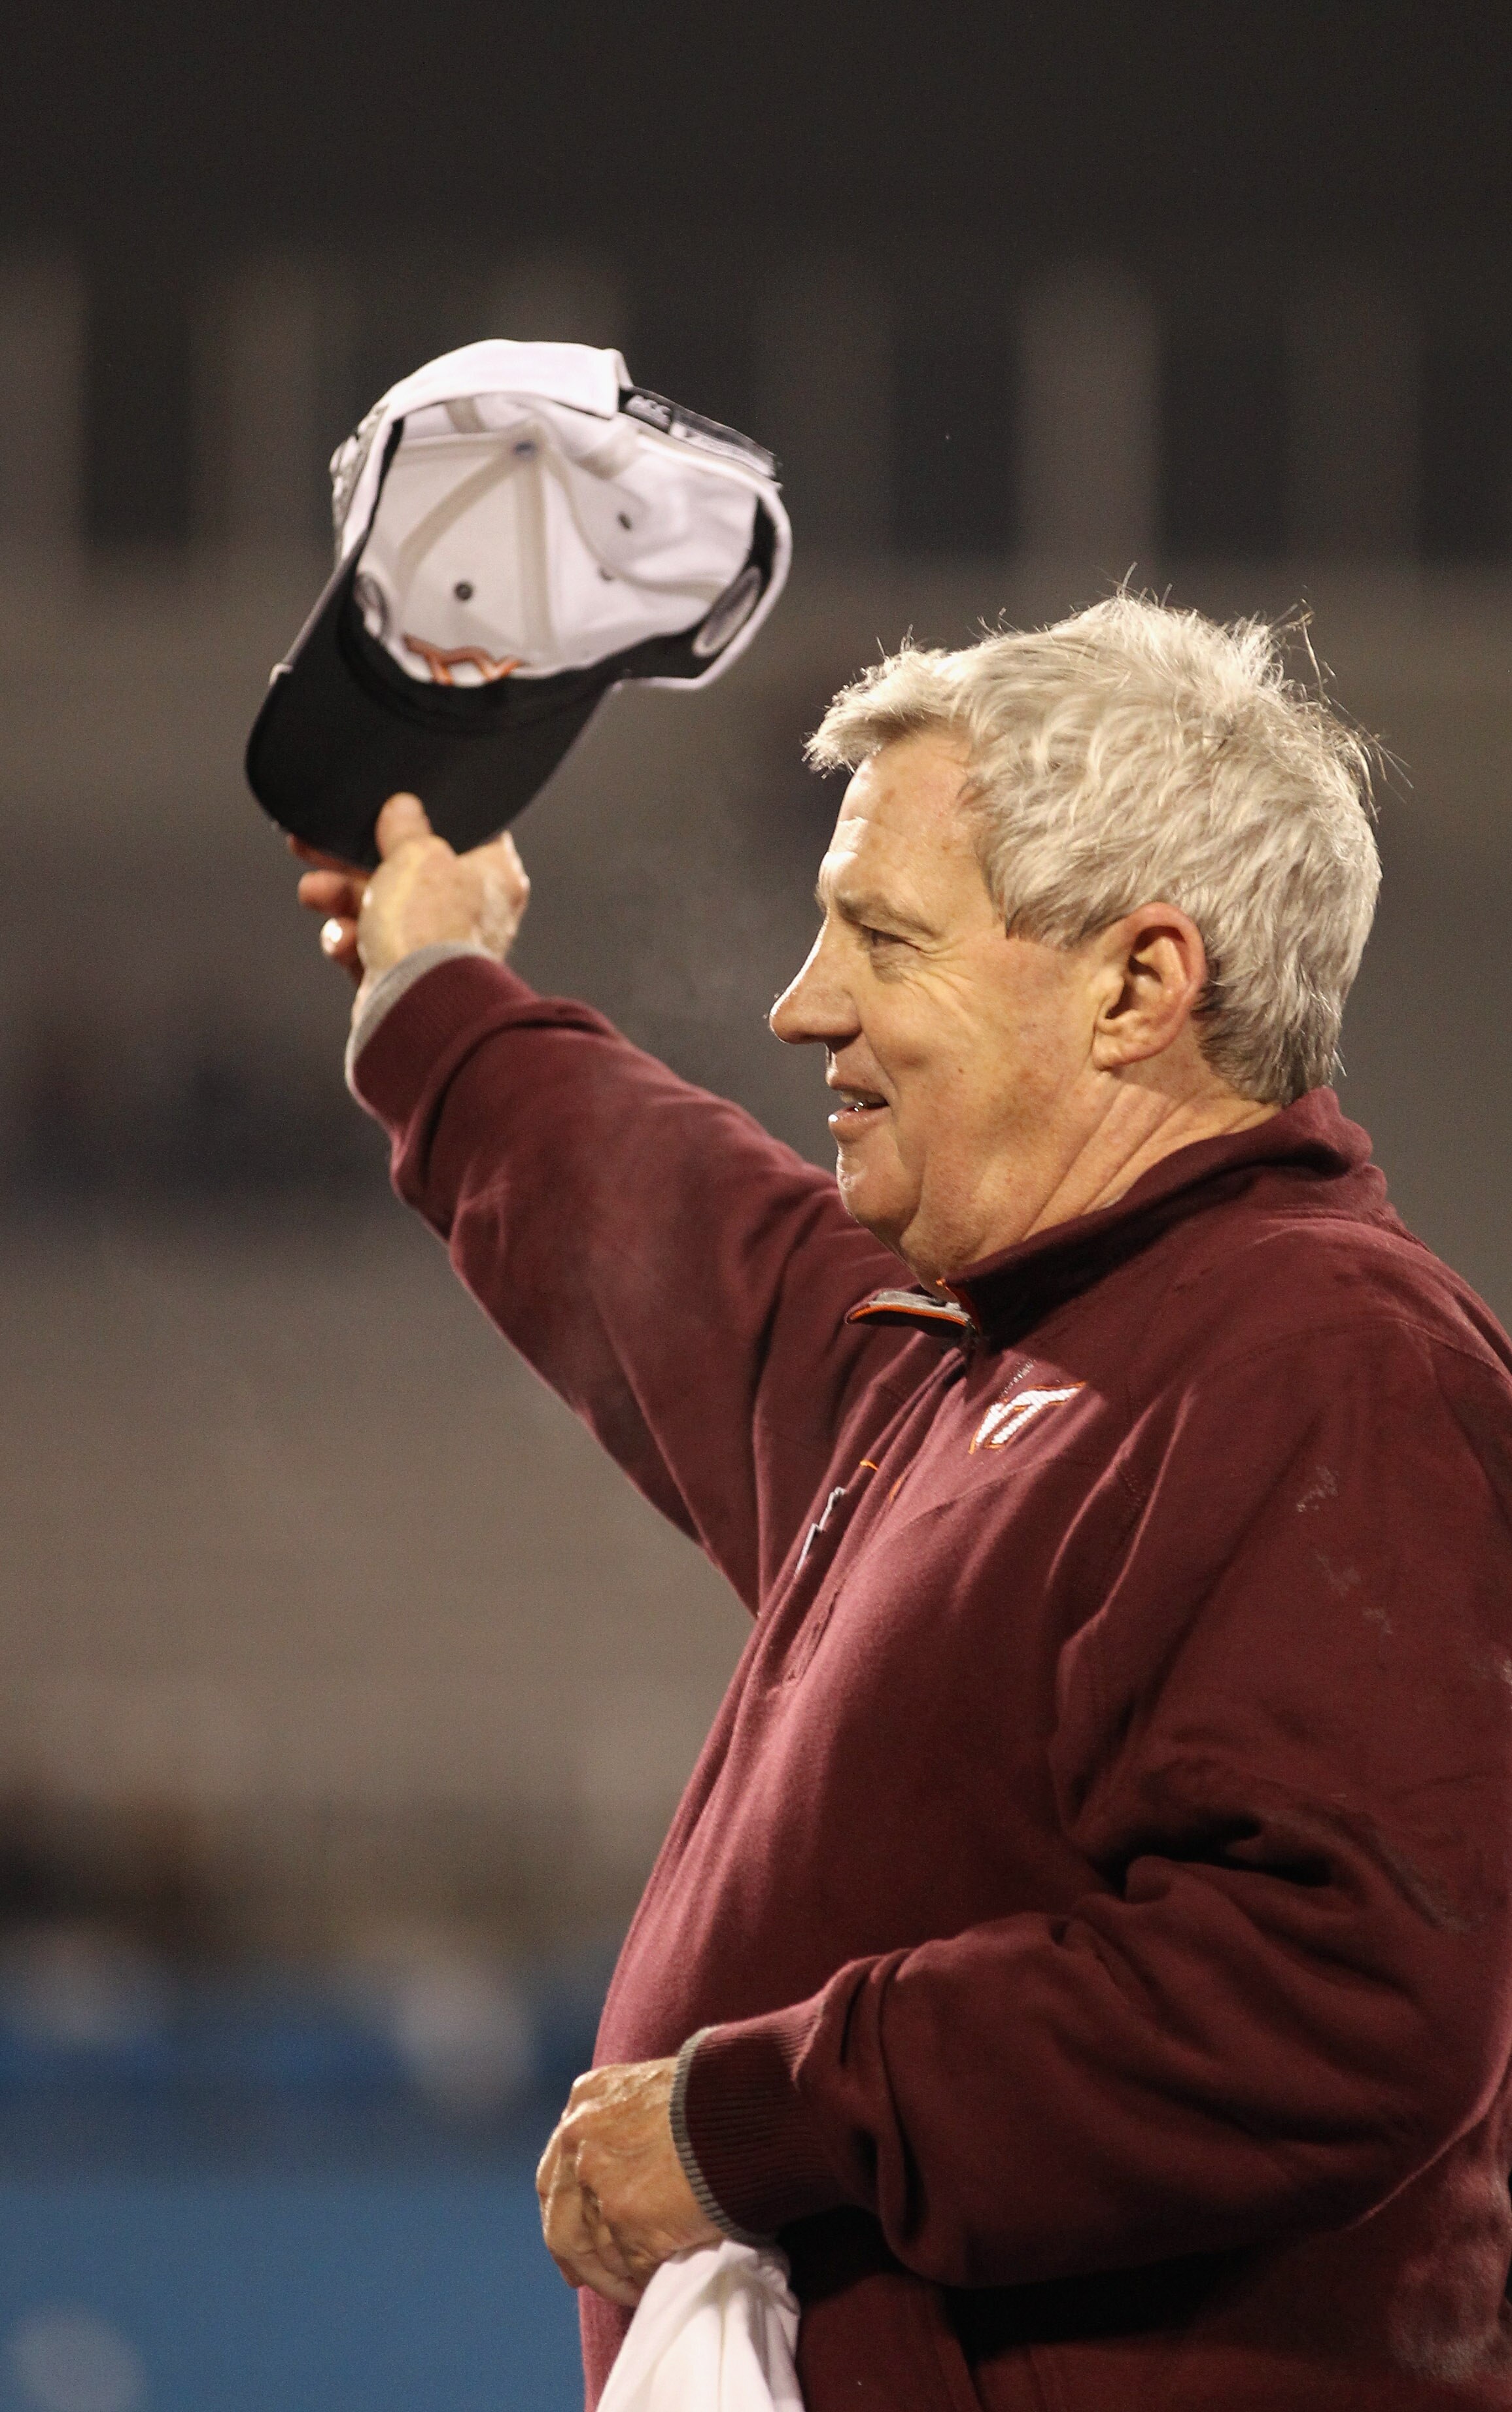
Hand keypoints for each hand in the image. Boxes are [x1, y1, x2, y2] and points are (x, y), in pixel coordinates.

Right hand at [292, 792, 529, 1001]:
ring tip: (314, 892)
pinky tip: (343, 940)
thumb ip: (406, 826)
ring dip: (340, 897)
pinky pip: (368, 947)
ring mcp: (436, 946)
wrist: (414, 1006)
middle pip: (406, 869)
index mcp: (493, 876)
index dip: (424, 818)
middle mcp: (471, 912)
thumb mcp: (417, 854)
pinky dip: (350, 941)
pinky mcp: (403, 976)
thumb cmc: (429, 927)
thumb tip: (403, 808)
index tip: (389, 808)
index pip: (465, 834)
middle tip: (314, 843)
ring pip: (379, 908)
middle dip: (353, 859)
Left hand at [536, 2057, 721, 2307]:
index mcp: (585, 2102)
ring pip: (596, 2252)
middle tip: (586, 2279)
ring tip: (637, 2286)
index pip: (557, 2173)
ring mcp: (601, 2184)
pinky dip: (641, 2284)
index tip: (575, 2238)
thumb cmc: (719, 2093)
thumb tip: (626, 2165)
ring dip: (614, 2275)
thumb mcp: (655, 2087)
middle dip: (577, 2257)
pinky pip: (631, 2269)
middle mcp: (580, 2140)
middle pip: (562, 2221)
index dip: (564, 2210)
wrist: (749, 2106)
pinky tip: (655, 2286)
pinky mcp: (628, 2222)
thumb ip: (626, 2120)